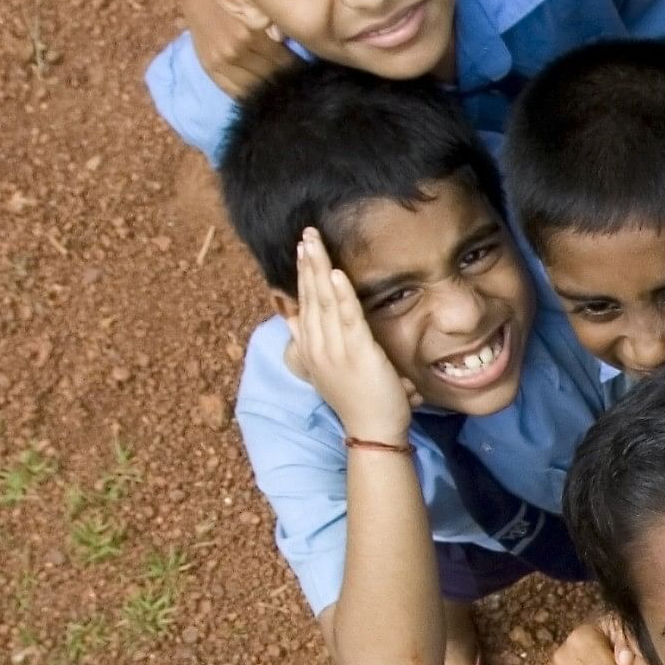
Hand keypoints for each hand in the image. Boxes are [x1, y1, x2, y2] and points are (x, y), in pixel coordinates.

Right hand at [183, 0, 293, 98]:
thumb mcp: (258, 4)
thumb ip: (276, 24)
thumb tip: (293, 45)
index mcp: (251, 34)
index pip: (285, 63)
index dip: (298, 69)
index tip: (306, 72)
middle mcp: (235, 51)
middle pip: (271, 77)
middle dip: (285, 80)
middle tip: (295, 82)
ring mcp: (220, 62)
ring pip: (254, 88)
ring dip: (269, 89)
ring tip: (279, 89)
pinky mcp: (209, 68)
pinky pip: (233, 91)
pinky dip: (248, 95)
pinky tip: (259, 95)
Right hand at [290, 229, 412, 440]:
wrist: (373, 431)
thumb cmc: (358, 400)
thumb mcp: (327, 368)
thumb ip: (312, 342)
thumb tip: (292, 319)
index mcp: (310, 349)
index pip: (304, 303)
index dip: (302, 274)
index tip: (301, 248)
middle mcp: (316, 347)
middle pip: (309, 296)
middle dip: (306, 262)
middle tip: (306, 233)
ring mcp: (335, 350)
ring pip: (323, 301)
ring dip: (318, 268)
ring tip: (314, 241)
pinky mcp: (358, 353)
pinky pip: (348, 317)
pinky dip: (341, 293)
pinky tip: (336, 272)